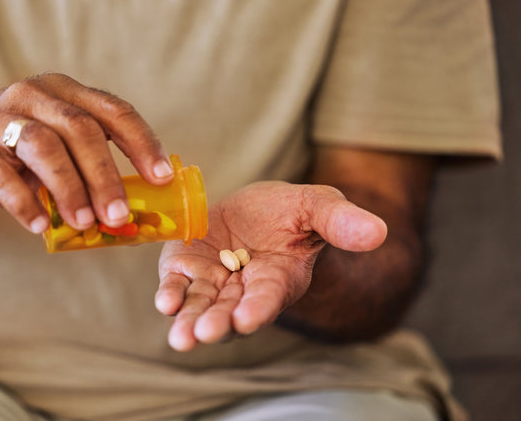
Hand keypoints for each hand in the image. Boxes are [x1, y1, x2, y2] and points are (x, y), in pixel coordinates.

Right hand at [0, 73, 172, 232]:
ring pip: (45, 147)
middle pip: (82, 130)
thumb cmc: (11, 155)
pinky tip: (38, 225)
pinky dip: (24, 202)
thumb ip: (86, 169)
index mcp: (64, 94)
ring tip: (84, 223)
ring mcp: (0, 118)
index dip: (142, 143)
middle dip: (106, 176)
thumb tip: (132, 214)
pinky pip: (2, 175)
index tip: (161, 177)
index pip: (114, 111)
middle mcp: (34, 96)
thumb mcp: (54, 150)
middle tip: (120, 215)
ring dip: (70, 189)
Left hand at [155, 181, 386, 350]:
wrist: (257, 208)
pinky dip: (171, 294)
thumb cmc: (292, 211)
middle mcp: (244, 289)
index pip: (268, 297)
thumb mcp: (318, 206)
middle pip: (229, 312)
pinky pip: (179, 284)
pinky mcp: (187, 266)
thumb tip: (378, 232)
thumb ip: (341, 221)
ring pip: (201, 306)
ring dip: (190, 320)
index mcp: (279, 278)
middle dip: (218, 323)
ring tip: (182, 337)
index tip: (247, 318)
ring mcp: (214, 281)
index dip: (258, 308)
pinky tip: (166, 302)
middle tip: (204, 334)